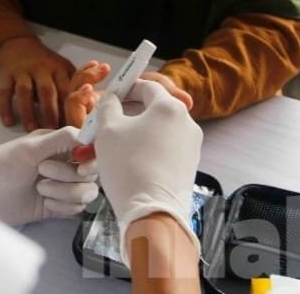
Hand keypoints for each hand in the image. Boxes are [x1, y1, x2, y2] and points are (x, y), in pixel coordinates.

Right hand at [0, 36, 75, 130]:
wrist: (19, 44)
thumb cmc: (47, 63)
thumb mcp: (64, 68)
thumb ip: (77, 84)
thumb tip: (91, 104)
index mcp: (59, 68)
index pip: (66, 89)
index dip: (69, 107)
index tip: (71, 125)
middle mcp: (41, 68)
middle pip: (46, 90)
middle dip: (50, 111)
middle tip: (52, 131)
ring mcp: (22, 70)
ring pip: (25, 91)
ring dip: (28, 111)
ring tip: (32, 129)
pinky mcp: (6, 74)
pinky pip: (4, 92)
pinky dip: (5, 107)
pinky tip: (8, 122)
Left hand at [0, 127, 98, 226]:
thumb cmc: (1, 165)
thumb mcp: (31, 147)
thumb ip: (62, 138)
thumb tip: (89, 134)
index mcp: (60, 144)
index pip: (90, 149)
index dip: (91, 158)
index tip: (81, 165)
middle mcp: (65, 163)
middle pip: (91, 172)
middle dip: (69, 175)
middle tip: (43, 171)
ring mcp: (63, 186)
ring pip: (87, 192)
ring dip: (65, 192)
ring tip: (40, 189)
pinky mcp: (59, 206)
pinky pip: (77, 209)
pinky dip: (62, 207)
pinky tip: (45, 203)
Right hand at [92, 80, 202, 265]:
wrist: (152, 213)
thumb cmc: (129, 167)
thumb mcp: (108, 130)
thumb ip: (108, 107)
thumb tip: (111, 99)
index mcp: (170, 108)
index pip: (147, 86)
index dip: (126, 87)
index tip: (112, 95)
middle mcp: (187, 123)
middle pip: (155, 109)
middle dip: (130, 114)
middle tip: (109, 124)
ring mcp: (192, 146)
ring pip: (160, 131)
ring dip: (138, 133)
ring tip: (115, 148)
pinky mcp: (190, 166)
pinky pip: (166, 149)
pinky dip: (149, 150)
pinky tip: (131, 163)